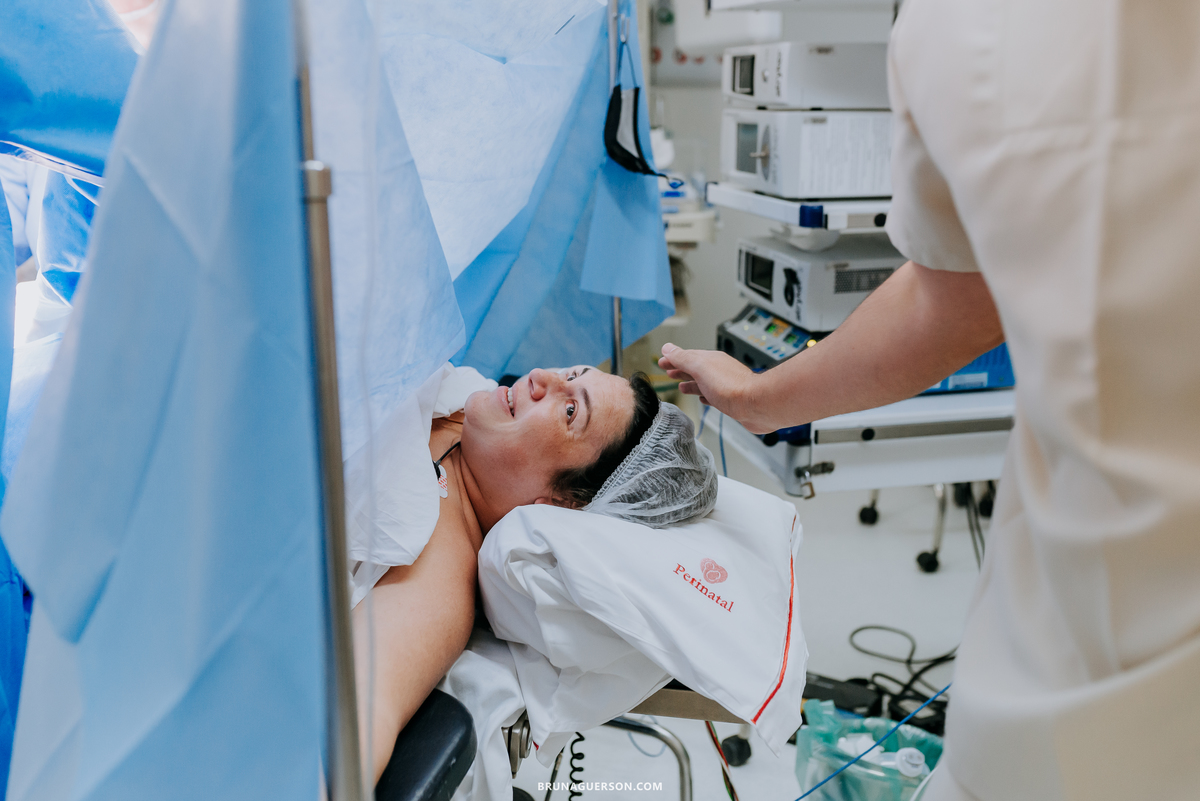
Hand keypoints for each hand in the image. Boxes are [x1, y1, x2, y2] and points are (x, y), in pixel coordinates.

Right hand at [658, 343, 774, 433]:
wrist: (756, 404)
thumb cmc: (731, 386)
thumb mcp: (700, 367)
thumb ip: (683, 358)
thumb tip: (668, 348)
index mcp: (711, 359)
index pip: (687, 356)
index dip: (672, 358)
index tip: (662, 361)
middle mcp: (718, 370)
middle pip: (695, 368)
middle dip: (680, 369)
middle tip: (668, 371)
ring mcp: (725, 385)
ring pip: (703, 381)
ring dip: (690, 382)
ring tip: (681, 386)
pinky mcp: (730, 400)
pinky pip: (713, 395)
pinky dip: (703, 394)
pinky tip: (702, 398)